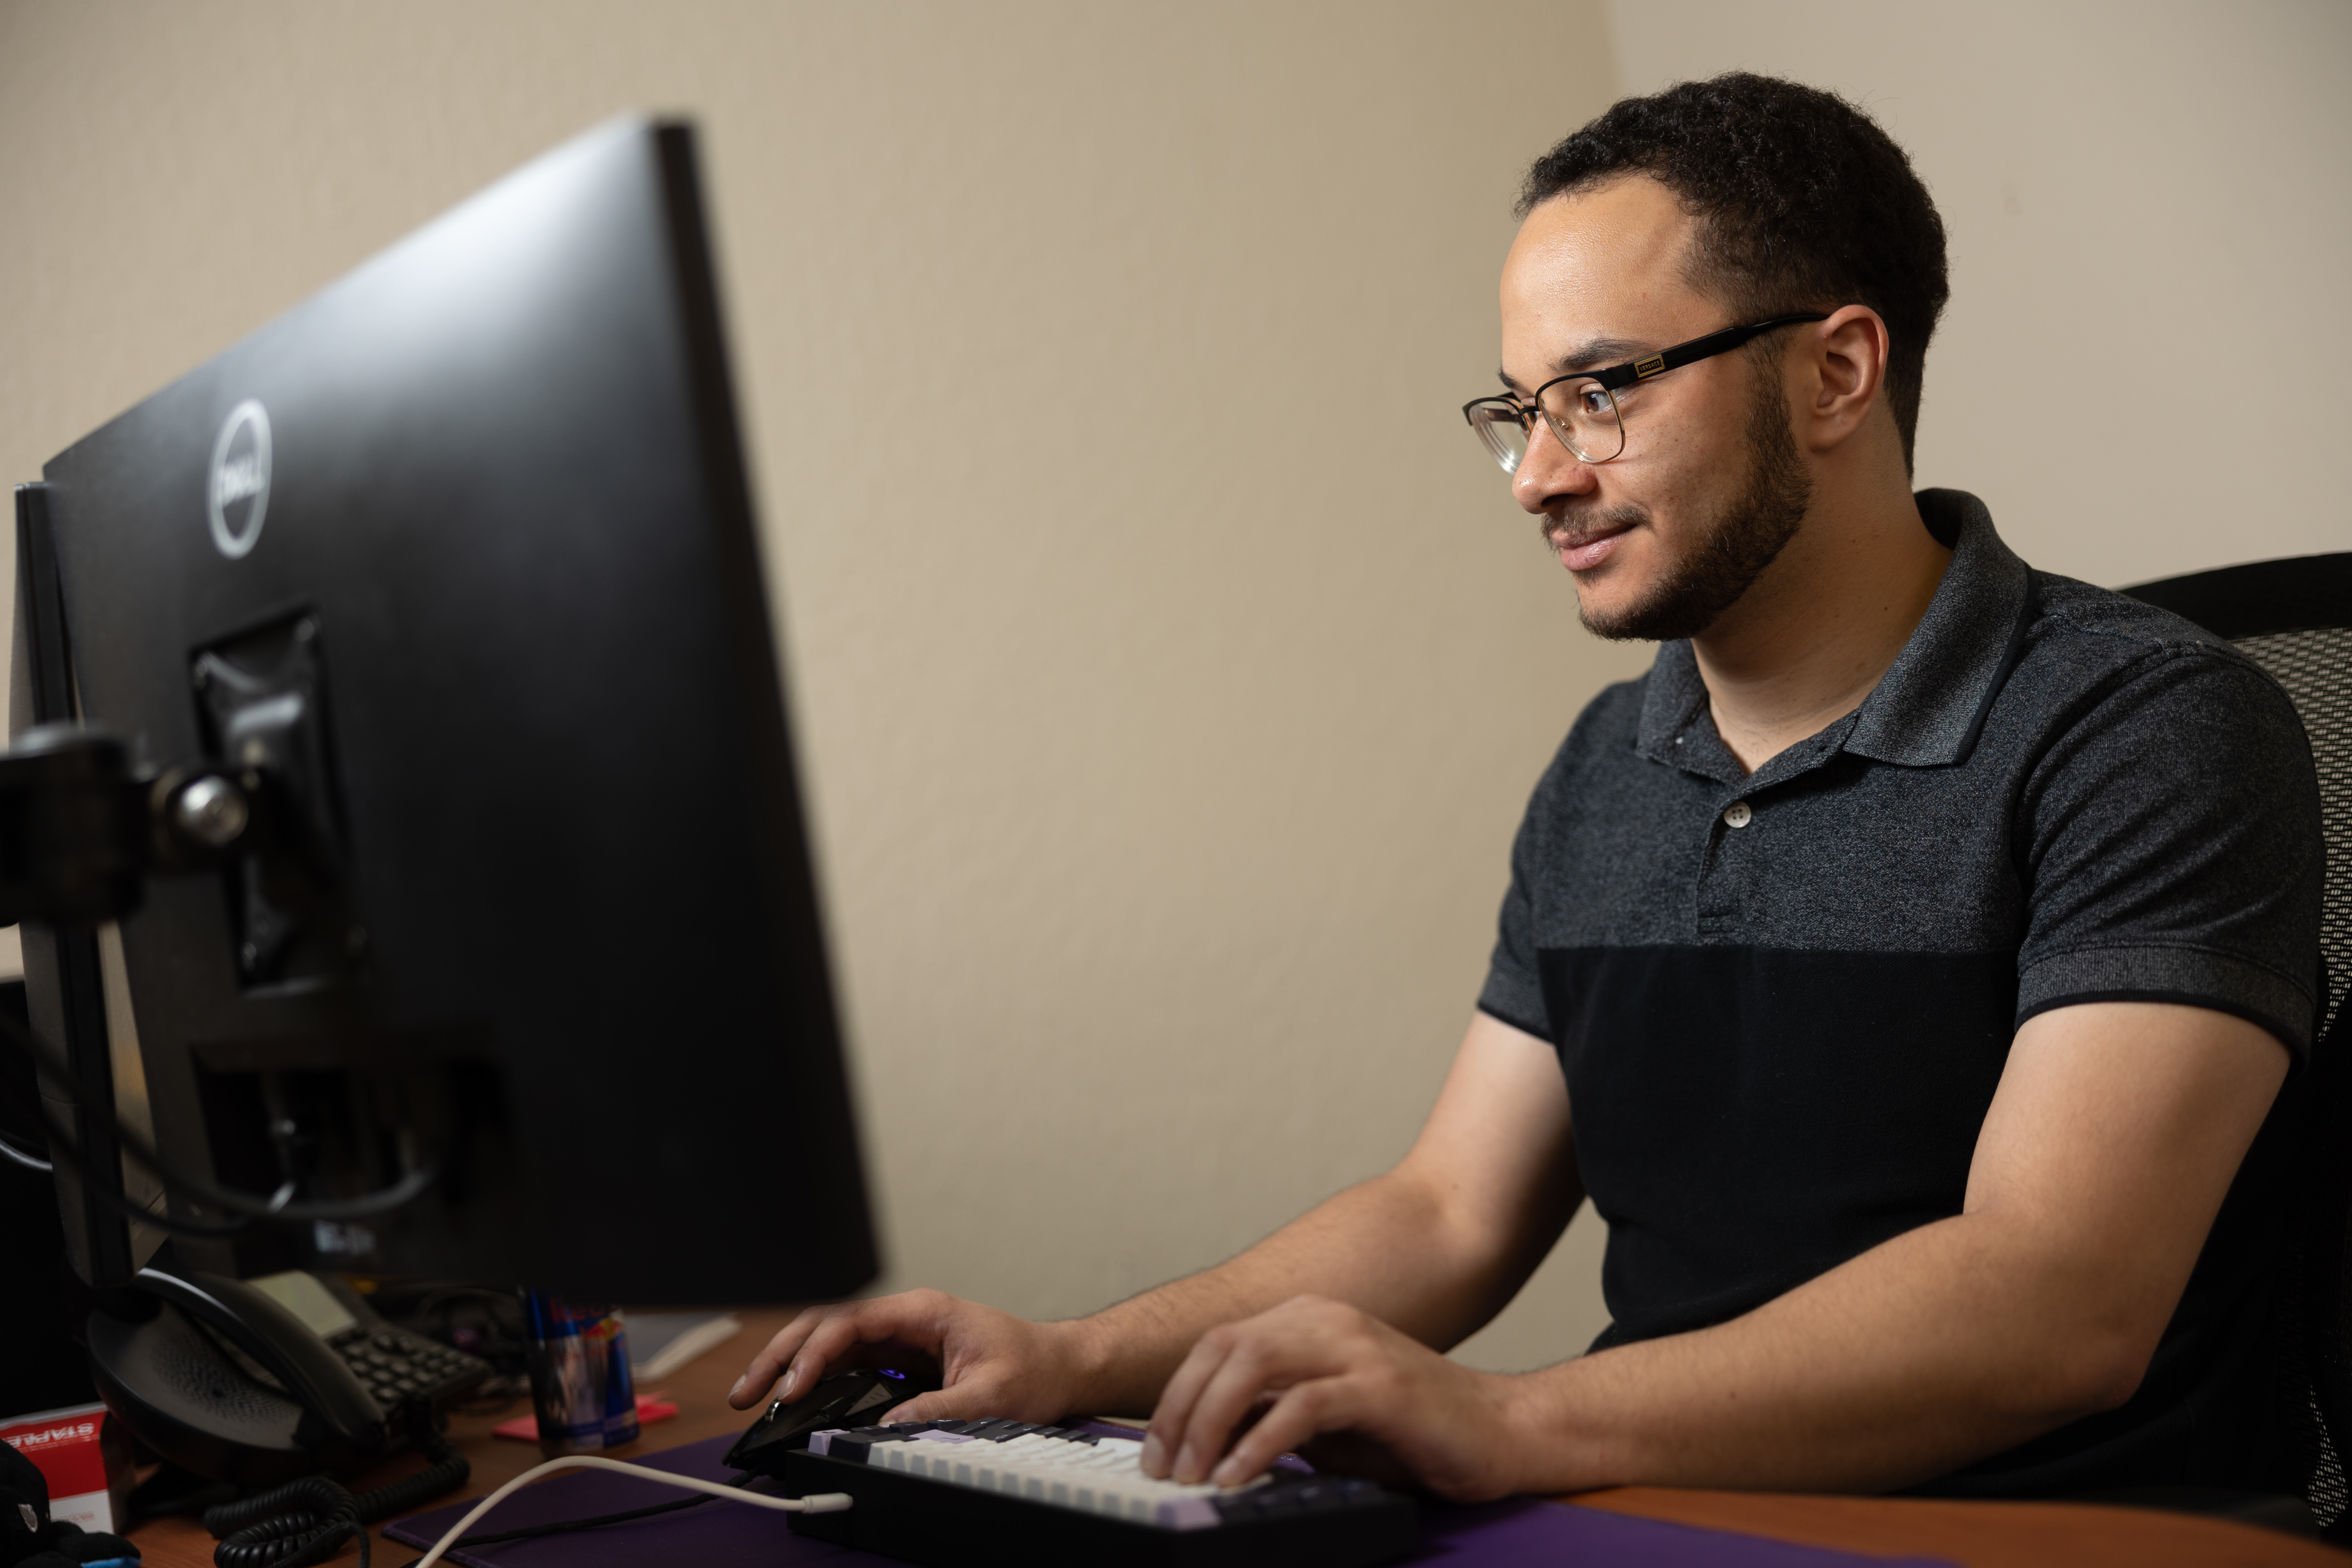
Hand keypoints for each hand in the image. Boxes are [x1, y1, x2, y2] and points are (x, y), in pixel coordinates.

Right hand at [727, 1287, 1090, 1424]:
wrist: (1060, 1368)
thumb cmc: (1034, 1369)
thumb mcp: (991, 1395)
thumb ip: (938, 1411)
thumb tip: (887, 1427)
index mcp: (922, 1312)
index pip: (850, 1323)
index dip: (813, 1354)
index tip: (792, 1389)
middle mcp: (903, 1320)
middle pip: (826, 1326)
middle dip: (781, 1355)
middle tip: (746, 1392)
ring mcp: (898, 1339)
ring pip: (829, 1343)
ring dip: (789, 1367)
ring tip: (754, 1397)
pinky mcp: (898, 1360)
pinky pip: (845, 1364)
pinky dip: (813, 1380)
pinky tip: (791, 1401)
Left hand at [1139, 1295, 1523, 1501]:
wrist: (1501, 1431)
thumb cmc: (1412, 1431)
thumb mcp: (1324, 1421)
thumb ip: (1269, 1413)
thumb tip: (1202, 1438)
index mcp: (1309, 1320)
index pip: (1218, 1344)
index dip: (1176, 1396)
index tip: (1156, 1451)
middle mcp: (1327, 1321)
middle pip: (1224, 1348)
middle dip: (1181, 1410)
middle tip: (1163, 1469)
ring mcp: (1355, 1348)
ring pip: (1253, 1364)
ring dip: (1211, 1422)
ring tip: (1194, 1475)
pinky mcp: (1381, 1387)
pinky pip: (1303, 1405)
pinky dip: (1262, 1441)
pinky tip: (1240, 1475)